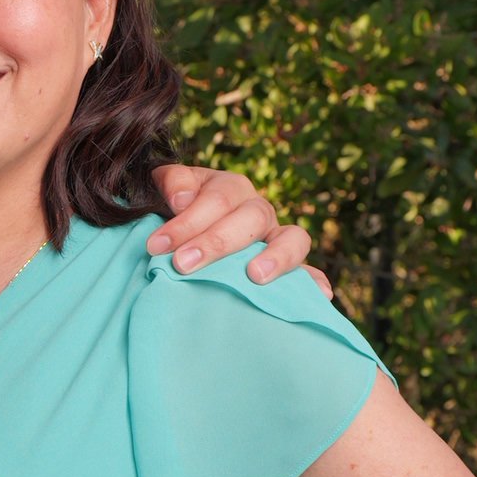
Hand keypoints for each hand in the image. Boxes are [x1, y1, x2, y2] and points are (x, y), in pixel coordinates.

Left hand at [147, 164, 324, 291]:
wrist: (176, 229)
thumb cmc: (169, 213)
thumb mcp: (163, 190)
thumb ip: (171, 183)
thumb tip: (183, 199)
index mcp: (229, 188)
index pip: (215, 200)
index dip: (186, 222)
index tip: (157, 246)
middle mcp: (256, 209)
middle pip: (251, 218)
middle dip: (217, 242)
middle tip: (183, 265)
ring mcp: (275, 237)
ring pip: (292, 237)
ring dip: (277, 256)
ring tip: (256, 277)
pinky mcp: (285, 264)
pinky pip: (307, 270)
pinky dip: (314, 280)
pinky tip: (320, 294)